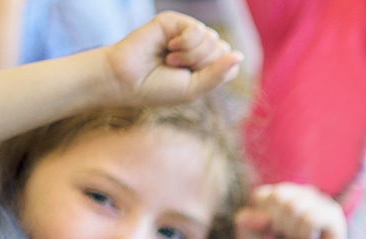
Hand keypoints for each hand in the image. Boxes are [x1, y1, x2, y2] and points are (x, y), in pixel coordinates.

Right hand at [105, 11, 241, 107]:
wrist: (126, 80)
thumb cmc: (156, 88)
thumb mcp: (194, 89)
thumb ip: (218, 74)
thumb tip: (240, 55)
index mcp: (204, 64)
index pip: (229, 63)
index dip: (214, 73)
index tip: (189, 79)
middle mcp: (197, 46)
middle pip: (222, 50)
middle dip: (201, 64)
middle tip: (176, 69)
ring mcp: (186, 32)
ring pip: (212, 40)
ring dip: (191, 56)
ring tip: (169, 60)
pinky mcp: (174, 21)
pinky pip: (197, 29)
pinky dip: (184, 43)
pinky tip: (168, 47)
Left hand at [236, 183, 351, 238]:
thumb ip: (244, 226)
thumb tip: (262, 216)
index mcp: (284, 195)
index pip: (262, 195)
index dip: (262, 220)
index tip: (274, 235)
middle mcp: (304, 194)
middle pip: (277, 197)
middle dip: (278, 226)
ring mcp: (321, 202)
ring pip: (293, 207)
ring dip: (293, 233)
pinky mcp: (334, 216)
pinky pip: (310, 219)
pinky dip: (307, 236)